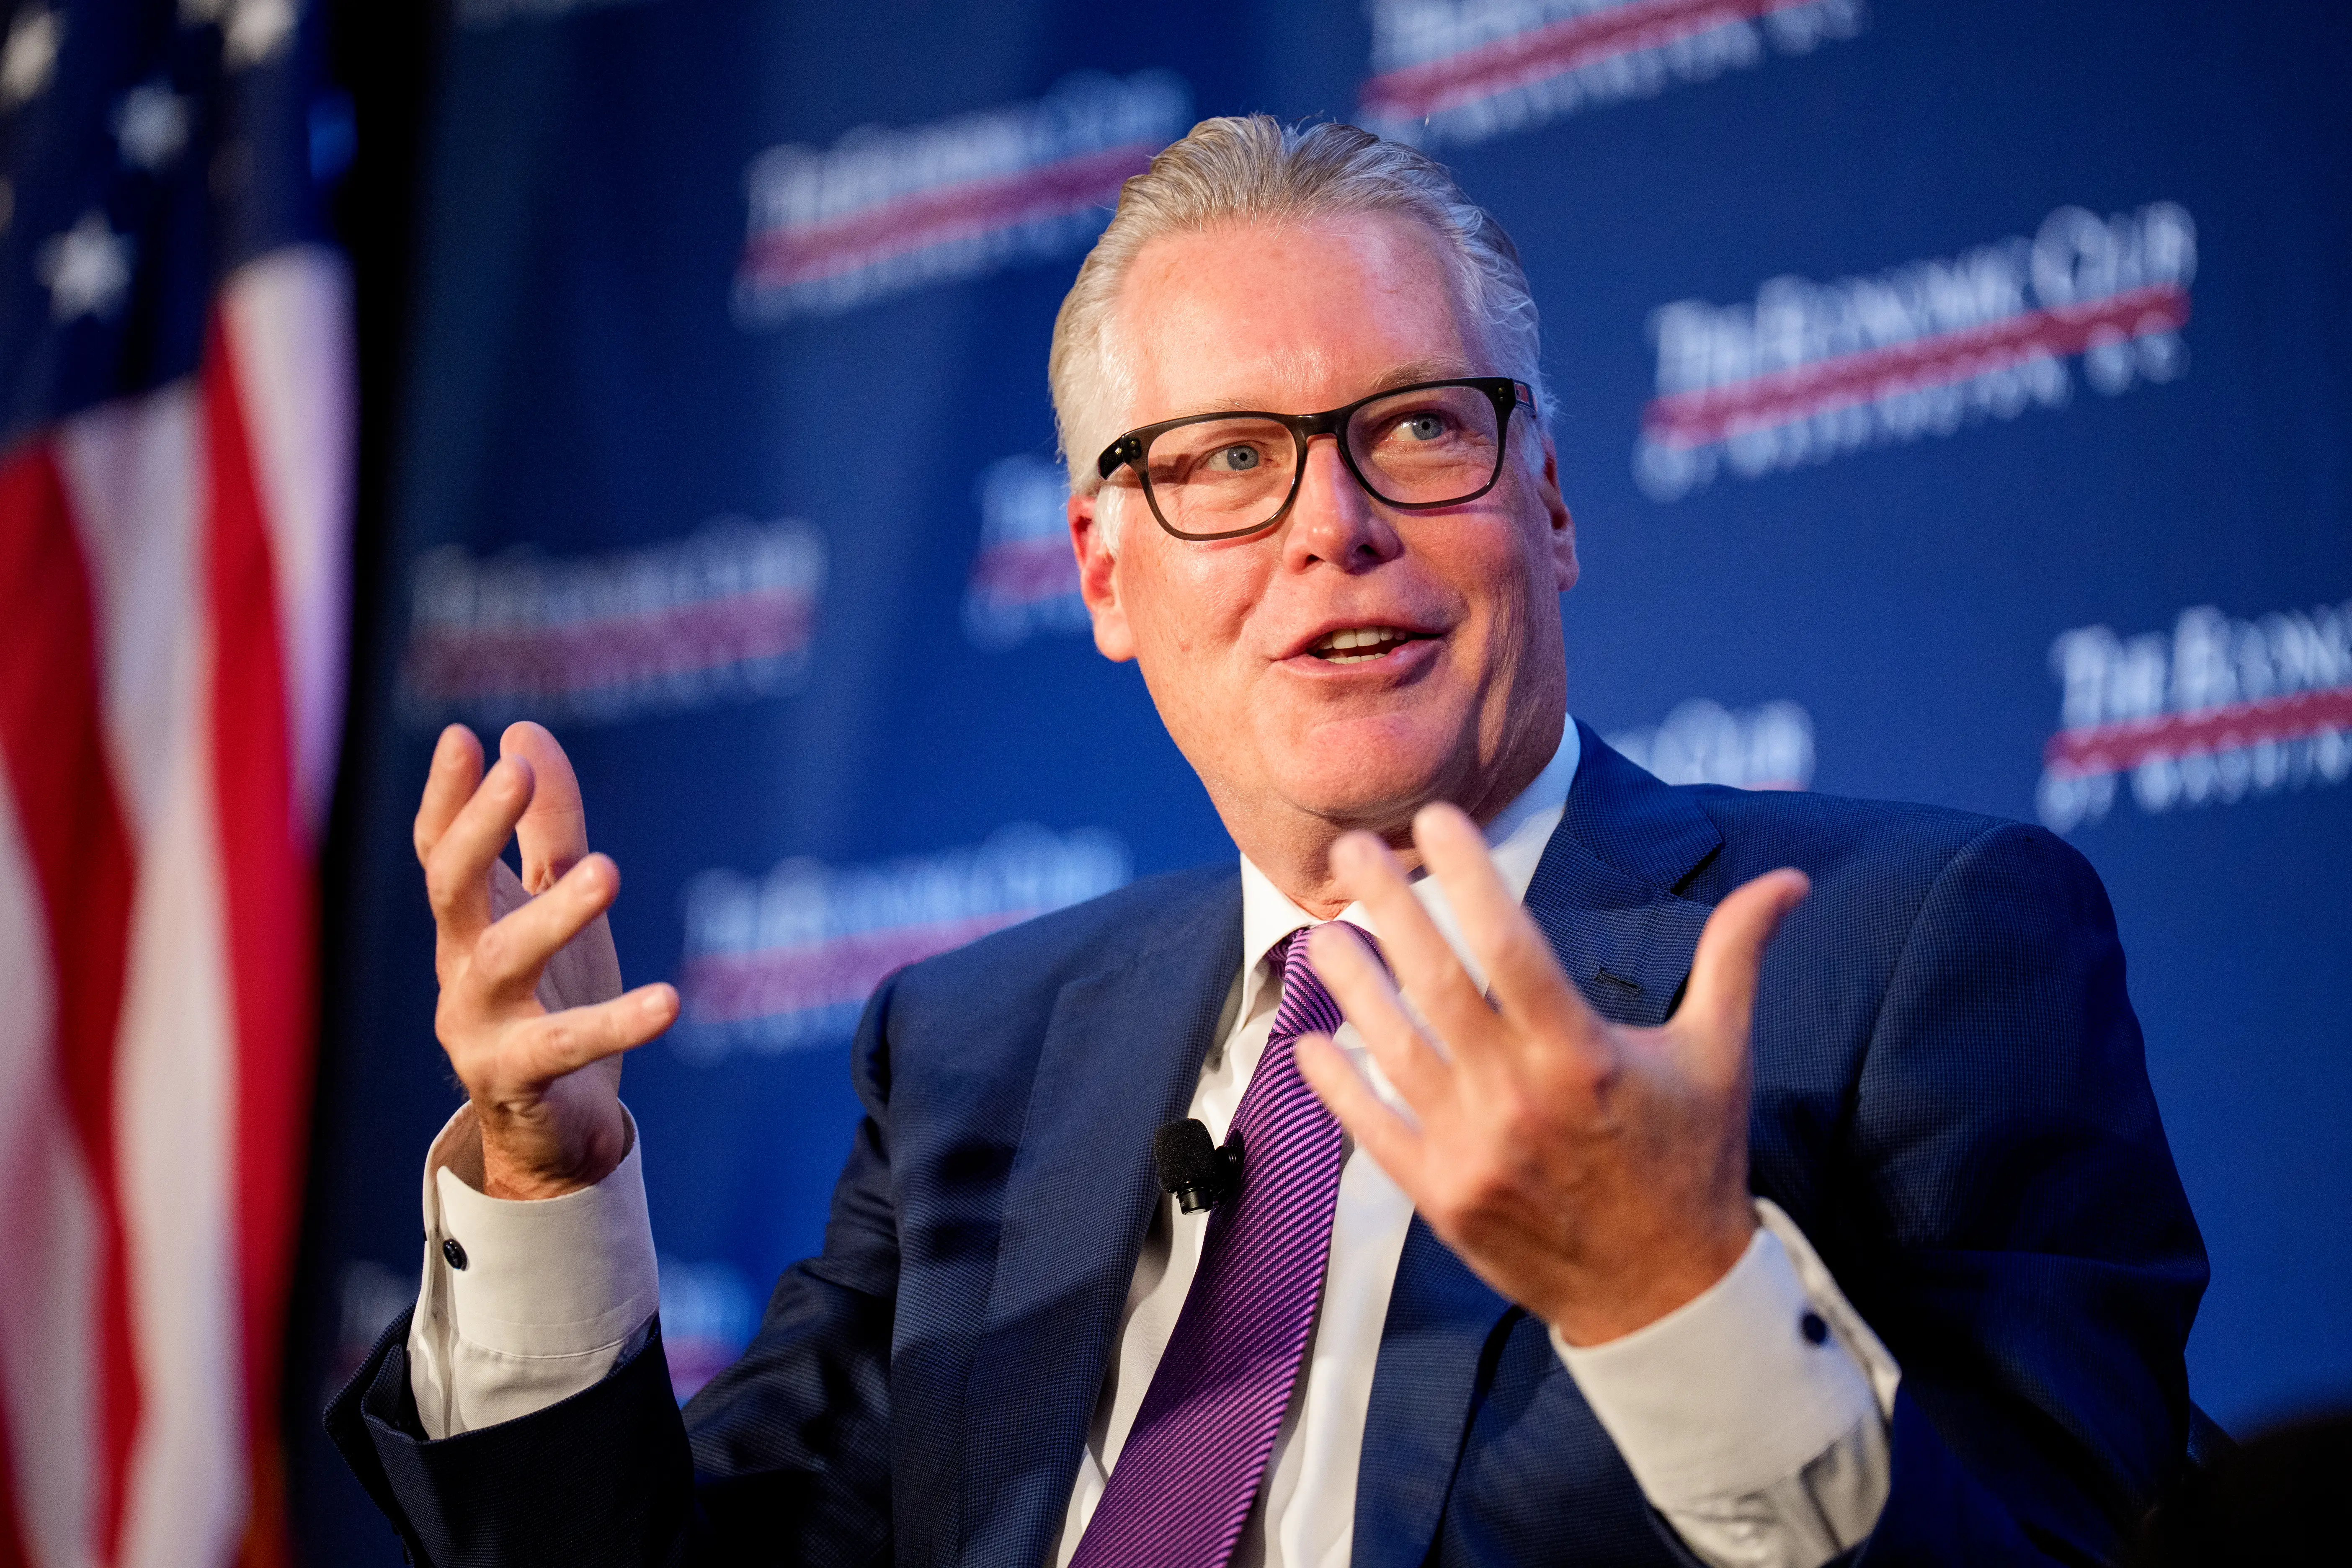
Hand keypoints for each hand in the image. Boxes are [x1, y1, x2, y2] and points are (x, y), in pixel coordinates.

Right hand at [414, 721, 678, 1199]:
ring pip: (505, 959)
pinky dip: (618, 1021)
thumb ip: (548, 826)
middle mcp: (458, 966)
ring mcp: (478, 1024)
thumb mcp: (555, 901)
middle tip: (515, 773)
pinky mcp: (517, 1079)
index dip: (448, 794)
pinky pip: (566, 1044)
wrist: (557, 1127)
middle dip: (479, 827)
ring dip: (553, 913)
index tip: (465, 736)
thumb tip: (524, 732)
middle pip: (450, 887)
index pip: (440, 847)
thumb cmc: (554, 998)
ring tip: (605, 870)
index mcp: (467, 921)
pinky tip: (669, 1002)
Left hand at [1294, 803, 1807, 1344]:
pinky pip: (1375, 1132)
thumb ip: (1736, 959)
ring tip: (1323, 934)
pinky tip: (1309, 1046)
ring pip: (1394, 1050)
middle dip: (1391, 908)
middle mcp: (1521, 1097)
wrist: (1668, 1296)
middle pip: (1436, 984)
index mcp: (1584, 1054)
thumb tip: (1788, 881)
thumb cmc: (1692, 1163)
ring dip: (1352, 988)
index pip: (1512, 946)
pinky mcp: (1444, 1198)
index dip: (1472, 877)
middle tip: (1352, 852)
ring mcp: (1475, 1150)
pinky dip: (1339, 1088)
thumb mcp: (1721, 1055)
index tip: (1436, 820)